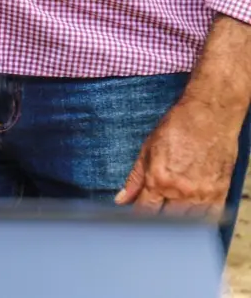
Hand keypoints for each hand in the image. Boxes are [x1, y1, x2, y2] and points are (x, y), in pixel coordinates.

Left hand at [117, 97, 241, 214]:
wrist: (208, 117)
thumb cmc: (177, 129)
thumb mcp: (147, 150)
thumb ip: (134, 179)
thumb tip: (121, 199)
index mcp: (160, 180)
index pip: (145, 212)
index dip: (138, 219)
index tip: (134, 221)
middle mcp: (181, 191)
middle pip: (166, 220)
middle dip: (157, 221)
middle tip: (152, 217)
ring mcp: (203, 194)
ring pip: (188, 223)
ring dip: (177, 223)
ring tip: (170, 214)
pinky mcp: (221, 193)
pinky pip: (210, 217)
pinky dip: (200, 220)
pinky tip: (192, 216)